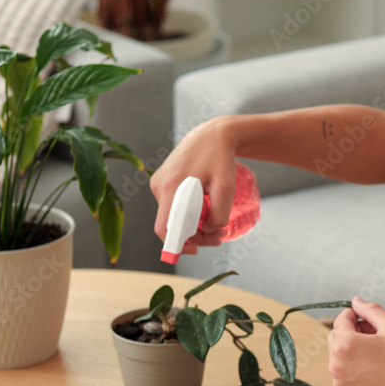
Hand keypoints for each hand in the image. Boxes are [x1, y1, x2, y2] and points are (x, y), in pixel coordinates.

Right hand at [151, 116, 238, 253]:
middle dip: (194, 235)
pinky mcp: (162, 181)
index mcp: (170, 187)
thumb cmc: (221, 159)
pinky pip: (172, 206)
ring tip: (216, 215)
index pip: (164, 228)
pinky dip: (188, 212)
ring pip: (172, 216)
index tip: (196, 250)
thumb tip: (208, 229)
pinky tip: (205, 205)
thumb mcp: (227, 187)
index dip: (177, 245)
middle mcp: (158, 186)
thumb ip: (219, 213)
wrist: (213, 135)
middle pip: (170, 225)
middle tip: (220, 235)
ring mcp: (158, 183)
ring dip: (193, 223)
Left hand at [327, 298, 384, 385]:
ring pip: (338, 358)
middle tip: (375, 337)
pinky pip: (342, 376)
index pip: (341, 320)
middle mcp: (335, 364)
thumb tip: (356, 301)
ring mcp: (337, 382)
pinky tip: (373, 374)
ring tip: (377, 357)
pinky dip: (353, 371)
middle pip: (336, 338)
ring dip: (352, 352)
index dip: (354, 315)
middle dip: (352, 333)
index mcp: (345, 344)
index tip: (367, 318)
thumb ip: (372, 311)